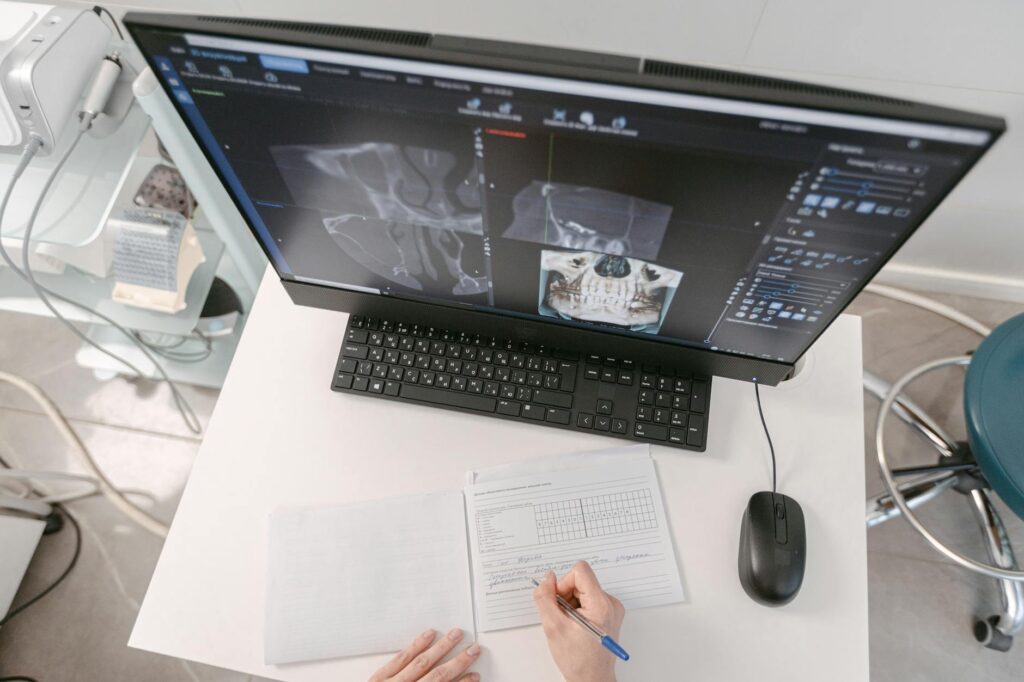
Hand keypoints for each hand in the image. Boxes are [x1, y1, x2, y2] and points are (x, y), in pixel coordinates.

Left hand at [369, 627, 480, 681]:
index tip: (475, 676)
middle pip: (438, 676)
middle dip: (458, 662)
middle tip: (473, 650)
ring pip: (421, 662)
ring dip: (441, 648)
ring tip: (455, 635)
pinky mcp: (379, 679)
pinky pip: (400, 659)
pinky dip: (416, 646)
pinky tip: (428, 636)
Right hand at [533, 561, 624, 681]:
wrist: (592, 679)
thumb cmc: (578, 660)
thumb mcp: (553, 627)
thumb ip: (545, 598)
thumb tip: (547, 578)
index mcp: (601, 605)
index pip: (580, 571)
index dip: (563, 583)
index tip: (558, 601)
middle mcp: (611, 603)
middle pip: (581, 580)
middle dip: (566, 596)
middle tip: (562, 618)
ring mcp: (612, 608)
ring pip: (582, 590)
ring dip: (570, 604)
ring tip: (569, 625)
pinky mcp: (609, 613)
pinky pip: (588, 599)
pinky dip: (577, 609)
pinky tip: (575, 626)